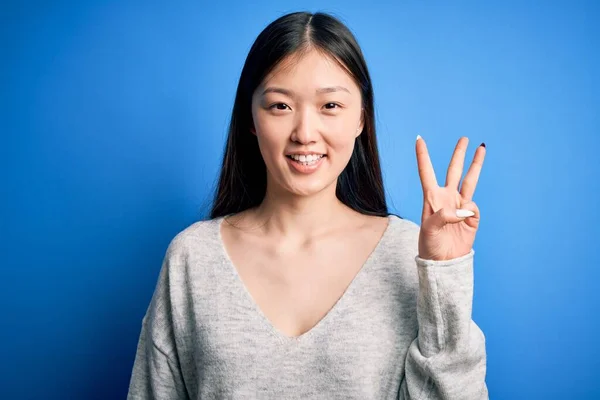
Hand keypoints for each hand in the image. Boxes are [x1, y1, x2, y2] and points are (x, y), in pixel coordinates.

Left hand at [416, 136, 485, 260]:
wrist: (443, 263)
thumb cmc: (429, 246)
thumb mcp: (429, 229)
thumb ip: (443, 216)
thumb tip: (464, 208)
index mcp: (431, 198)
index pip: (426, 172)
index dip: (423, 156)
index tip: (419, 139)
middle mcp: (446, 198)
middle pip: (453, 171)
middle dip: (459, 155)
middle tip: (464, 138)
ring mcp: (460, 207)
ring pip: (470, 181)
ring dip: (475, 165)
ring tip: (481, 148)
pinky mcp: (471, 218)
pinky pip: (473, 208)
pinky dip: (470, 212)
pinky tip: (464, 220)